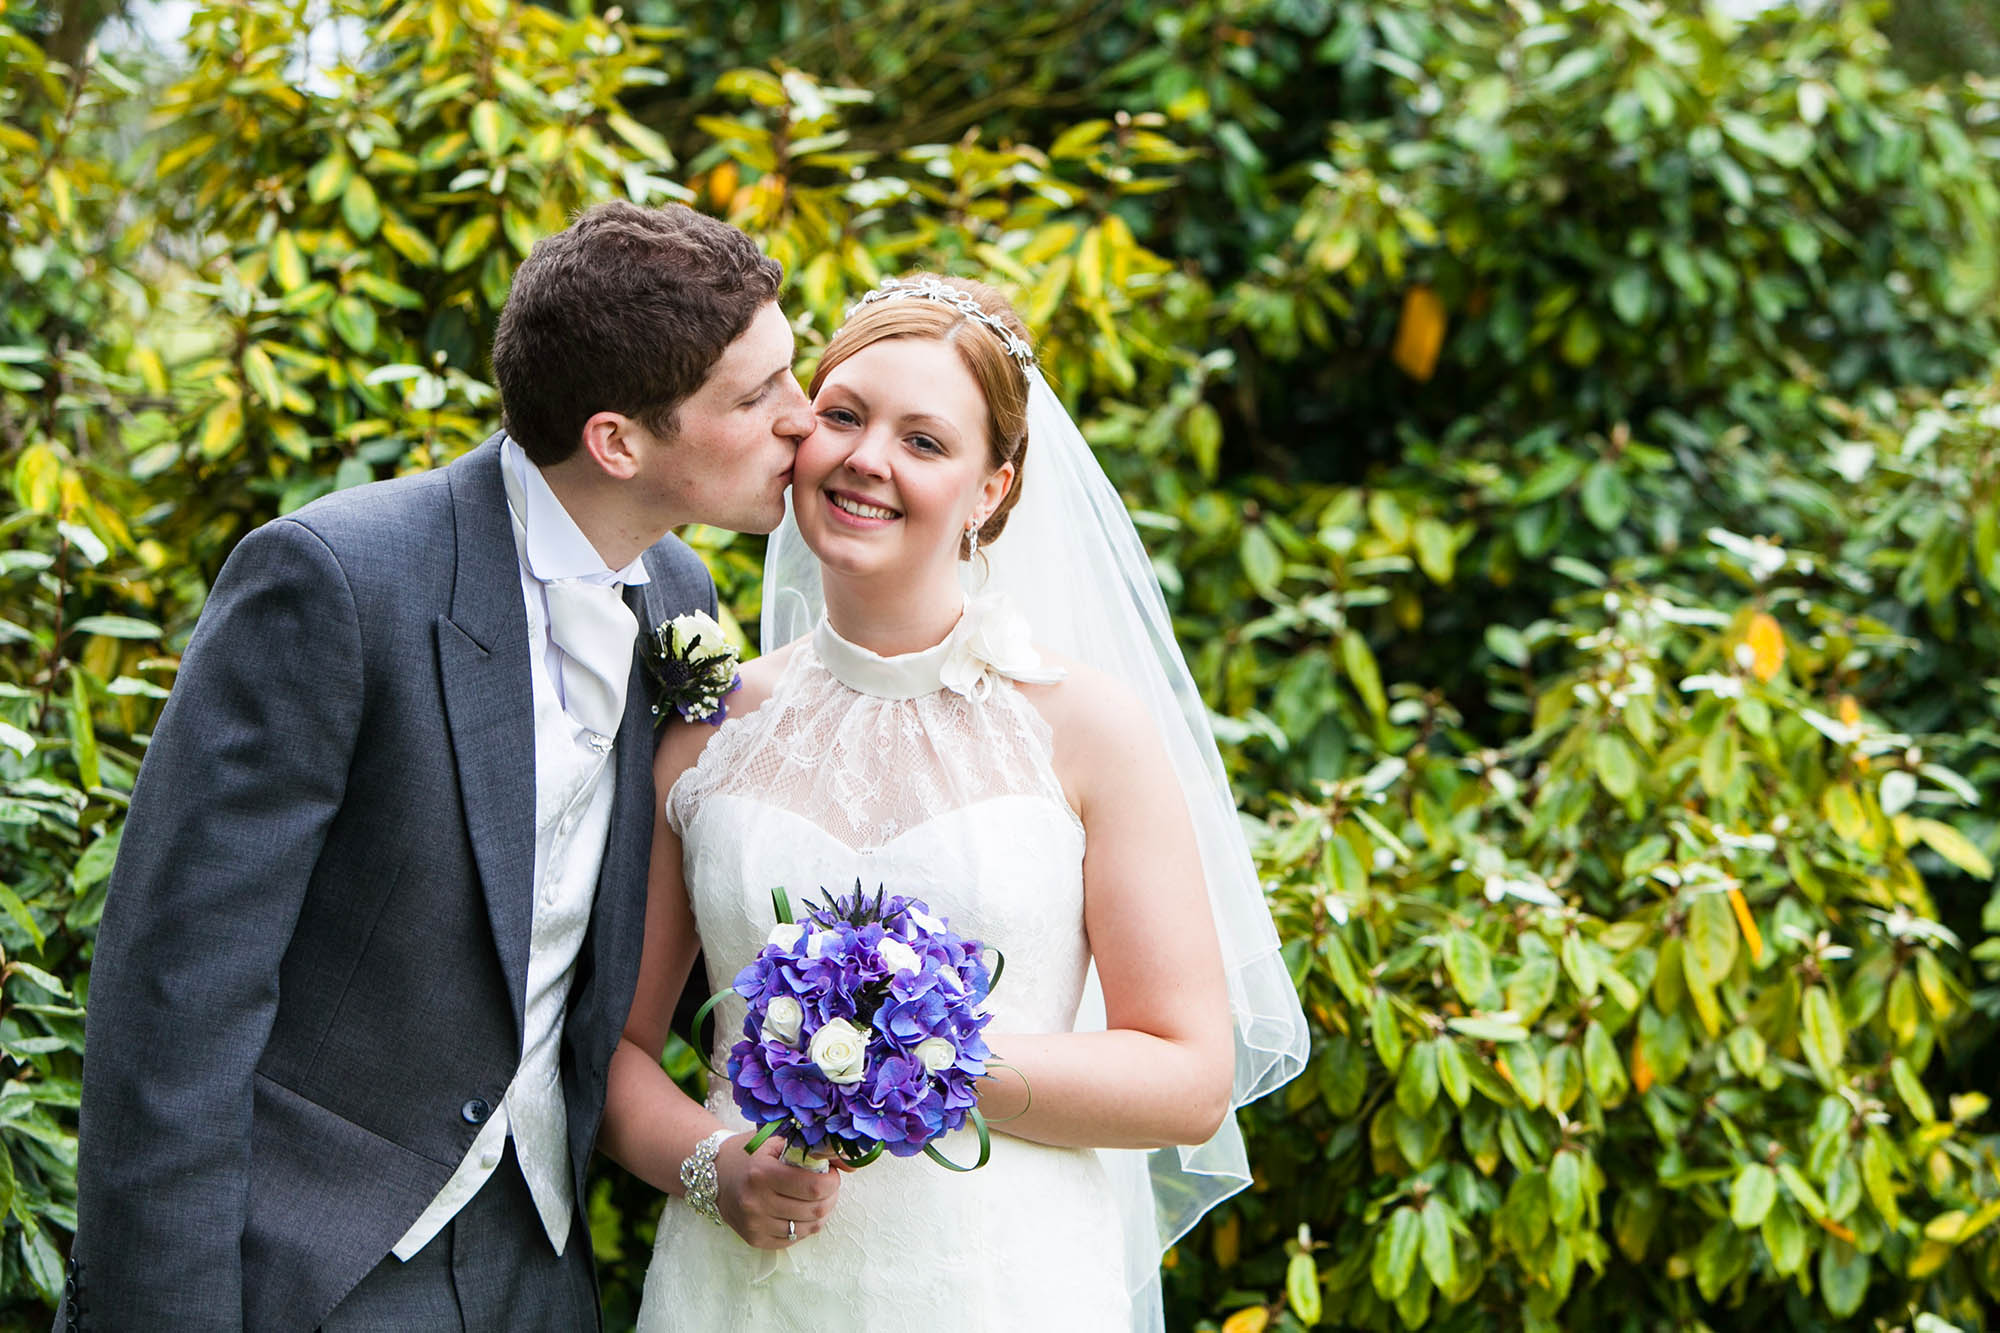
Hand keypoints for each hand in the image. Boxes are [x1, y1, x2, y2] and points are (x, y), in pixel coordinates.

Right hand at [714, 1131, 840, 1248]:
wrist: (715, 1173)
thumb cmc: (752, 1153)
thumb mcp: (779, 1141)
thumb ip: (815, 1149)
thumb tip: (852, 1164)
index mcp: (761, 1174)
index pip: (815, 1187)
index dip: (832, 1180)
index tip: (829, 1172)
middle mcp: (755, 1203)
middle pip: (815, 1210)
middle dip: (830, 1196)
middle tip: (826, 1185)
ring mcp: (754, 1224)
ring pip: (808, 1228)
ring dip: (820, 1212)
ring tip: (815, 1198)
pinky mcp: (755, 1240)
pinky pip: (794, 1239)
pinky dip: (804, 1226)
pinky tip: (799, 1210)